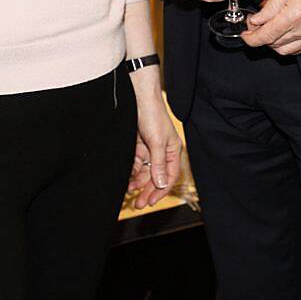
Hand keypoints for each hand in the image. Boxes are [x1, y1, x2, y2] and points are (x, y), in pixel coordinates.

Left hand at [127, 86, 181, 208]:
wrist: (137, 96)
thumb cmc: (153, 114)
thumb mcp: (157, 141)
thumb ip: (159, 164)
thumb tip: (161, 184)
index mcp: (173, 150)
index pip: (170, 176)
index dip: (161, 191)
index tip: (151, 201)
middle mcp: (162, 151)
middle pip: (156, 176)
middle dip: (147, 190)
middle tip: (138, 203)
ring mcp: (150, 148)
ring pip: (144, 171)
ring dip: (137, 181)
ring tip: (129, 190)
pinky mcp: (139, 145)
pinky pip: (136, 163)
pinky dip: (132, 170)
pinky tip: (127, 176)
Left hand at [242, 0, 300, 55]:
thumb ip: (270, 5)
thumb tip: (257, 20)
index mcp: (294, 15)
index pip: (266, 36)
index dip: (252, 39)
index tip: (245, 35)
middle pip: (274, 45)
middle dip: (260, 38)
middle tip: (255, 25)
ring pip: (286, 50)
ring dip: (273, 43)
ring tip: (269, 28)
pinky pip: (299, 49)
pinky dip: (287, 44)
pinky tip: (283, 32)